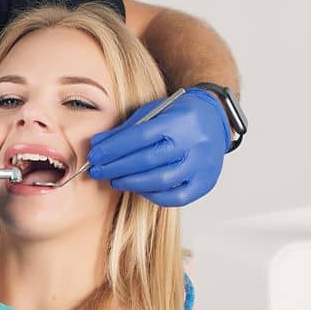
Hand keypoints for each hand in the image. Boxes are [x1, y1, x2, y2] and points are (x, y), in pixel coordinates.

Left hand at [85, 87, 231, 207]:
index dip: (114, 148)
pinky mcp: (205, 182)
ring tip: (114, 180)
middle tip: (98, 171)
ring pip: (160, 180)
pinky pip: (176, 197)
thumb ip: (125, 130)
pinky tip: (138, 188)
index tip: (95, 155)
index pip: (140, 137)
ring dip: (131, 182)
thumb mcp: (153, 112)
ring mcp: (201, 165)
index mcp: (179, 120)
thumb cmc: (179, 115)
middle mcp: (193, 143)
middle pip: (147, 161)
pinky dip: (153, 195)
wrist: (214, 120)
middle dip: (117, 167)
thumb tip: (97, 146)